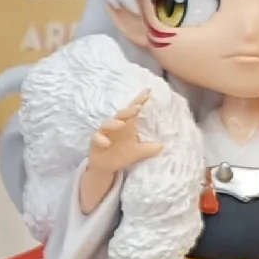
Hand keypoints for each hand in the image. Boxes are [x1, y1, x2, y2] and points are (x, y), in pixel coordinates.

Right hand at [78, 90, 161, 213]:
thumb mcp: (137, 152)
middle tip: (137, 107)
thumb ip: (149, 149)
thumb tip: (163, 146)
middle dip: (128, 111)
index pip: (134, 111)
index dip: (140, 101)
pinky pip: (96, 138)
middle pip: (121, 115)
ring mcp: (104, 133)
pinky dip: (100, 139)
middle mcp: (115, 127)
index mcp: (127, 126)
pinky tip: (106, 142)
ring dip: (113, 123)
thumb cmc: (121, 154)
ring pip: (107, 124)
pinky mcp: (95, 142)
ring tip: (122, 124)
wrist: (105, 166)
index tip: (149, 91)